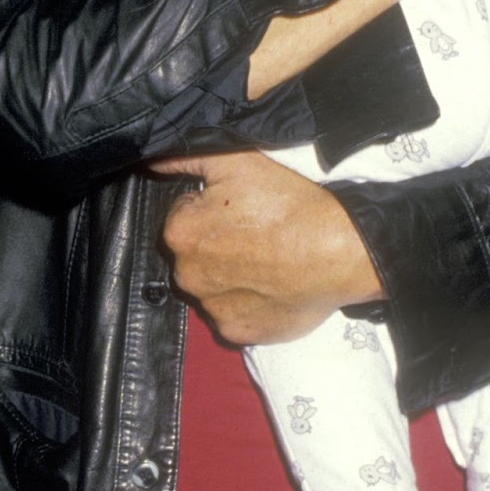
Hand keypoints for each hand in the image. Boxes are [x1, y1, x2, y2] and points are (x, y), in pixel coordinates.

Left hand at [152, 150, 383, 344]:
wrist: (336, 252)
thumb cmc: (288, 206)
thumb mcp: (237, 161)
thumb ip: (188, 158)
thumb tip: (153, 160)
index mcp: (180, 232)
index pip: (183, 215)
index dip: (211, 208)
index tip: (239, 208)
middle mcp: (187, 275)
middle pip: (195, 254)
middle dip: (216, 244)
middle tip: (254, 232)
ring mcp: (211, 308)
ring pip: (212, 287)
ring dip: (230, 276)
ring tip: (266, 260)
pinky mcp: (236, 332)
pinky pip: (233, 315)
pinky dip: (247, 304)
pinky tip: (271, 286)